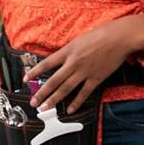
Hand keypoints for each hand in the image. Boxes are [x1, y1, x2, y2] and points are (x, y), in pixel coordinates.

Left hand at [25, 15, 143, 111]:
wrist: (119, 38)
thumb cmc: (100, 34)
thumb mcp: (78, 39)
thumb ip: (69, 51)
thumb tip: (60, 59)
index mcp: (67, 51)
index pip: (46, 64)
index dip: (34, 72)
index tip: (25, 79)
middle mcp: (73, 63)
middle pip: (53, 81)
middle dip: (41, 93)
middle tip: (33, 102)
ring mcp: (84, 72)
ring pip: (65, 89)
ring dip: (54, 100)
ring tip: (45, 108)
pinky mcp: (96, 79)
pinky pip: (84, 93)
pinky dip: (76, 103)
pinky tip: (69, 110)